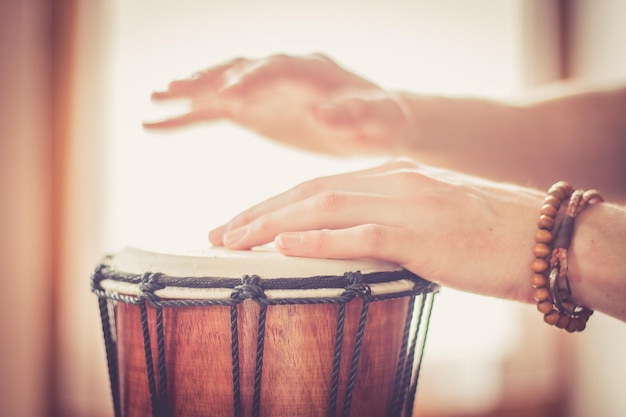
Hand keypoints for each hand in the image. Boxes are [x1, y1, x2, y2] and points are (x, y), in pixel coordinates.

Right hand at [144, 53, 410, 154]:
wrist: (376, 122)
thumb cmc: (382, 118)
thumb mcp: (380, 116)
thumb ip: (356, 112)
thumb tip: (325, 111)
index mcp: (312, 71)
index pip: (277, 68)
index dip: (253, 80)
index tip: (229, 96)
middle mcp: (281, 74)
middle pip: (239, 70)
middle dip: (208, 80)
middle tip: (173, 89)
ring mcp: (263, 91)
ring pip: (220, 88)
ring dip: (189, 93)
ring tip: (155, 99)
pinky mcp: (253, 110)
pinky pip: (214, 111)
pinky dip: (186, 117)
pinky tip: (156, 123)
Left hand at [209, 159, 543, 302]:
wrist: (543, 239)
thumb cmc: (488, 237)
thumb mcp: (429, 221)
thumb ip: (389, 226)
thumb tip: (349, 246)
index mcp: (394, 176)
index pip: (319, 185)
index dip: (274, 202)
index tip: (240, 221)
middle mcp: (393, 181)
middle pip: (310, 190)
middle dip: (258, 211)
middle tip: (218, 231)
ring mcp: (406, 203)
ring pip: (323, 206)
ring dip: (272, 223)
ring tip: (233, 241)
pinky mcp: (420, 233)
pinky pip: (358, 234)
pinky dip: (317, 239)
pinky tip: (282, 245)